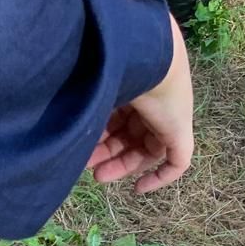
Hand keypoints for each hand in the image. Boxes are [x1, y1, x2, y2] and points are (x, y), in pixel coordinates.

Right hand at [88, 15, 194, 191]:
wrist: (142, 56)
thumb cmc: (113, 71)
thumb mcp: (95, 94)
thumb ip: (85, 111)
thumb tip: (63, 130)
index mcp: (134, 90)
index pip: (120, 121)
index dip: (102, 139)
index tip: (82, 150)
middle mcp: (152, 104)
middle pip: (130, 137)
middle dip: (108, 155)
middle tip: (88, 169)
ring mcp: (168, 118)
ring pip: (145, 150)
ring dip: (121, 165)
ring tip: (99, 174)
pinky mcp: (181, 132)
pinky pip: (176, 162)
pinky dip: (161, 178)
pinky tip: (139, 189)